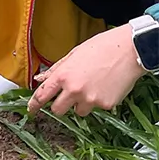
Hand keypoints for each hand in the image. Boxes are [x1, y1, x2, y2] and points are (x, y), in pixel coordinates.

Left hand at [27, 24, 145, 116]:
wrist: (128, 51)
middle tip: (67, 97)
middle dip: (60, 105)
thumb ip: (55, 70)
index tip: (31, 110)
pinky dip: (98, 101)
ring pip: (78, 111)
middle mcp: (74, 89)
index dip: (34, 104)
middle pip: (58, 110)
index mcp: (63, 75)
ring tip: (91, 87)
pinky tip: (104, 87)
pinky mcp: (105, 105)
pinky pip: (96, 108)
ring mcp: (90, 99)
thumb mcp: (72, 55)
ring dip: (80, 104)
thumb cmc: (100, 48)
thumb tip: (40, 79)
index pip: (42, 94)